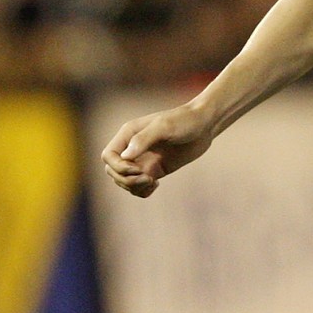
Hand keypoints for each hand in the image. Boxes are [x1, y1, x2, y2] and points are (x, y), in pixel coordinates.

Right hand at [101, 103, 215, 197]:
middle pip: (113, 171)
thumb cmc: (185, 121)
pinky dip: (142, 191)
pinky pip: (139, 186)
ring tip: (153, 182)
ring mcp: (143, 160)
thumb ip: (144, 139)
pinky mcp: (154, 170)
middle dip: (127, 180)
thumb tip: (125, 156)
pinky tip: (155, 186)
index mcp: (128, 134)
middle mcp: (132, 148)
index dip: (119, 167)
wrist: (204, 125)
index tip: (138, 169)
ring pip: (124, 181)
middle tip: (149, 178)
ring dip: (134, 187)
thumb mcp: (164, 127)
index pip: (108, 156)